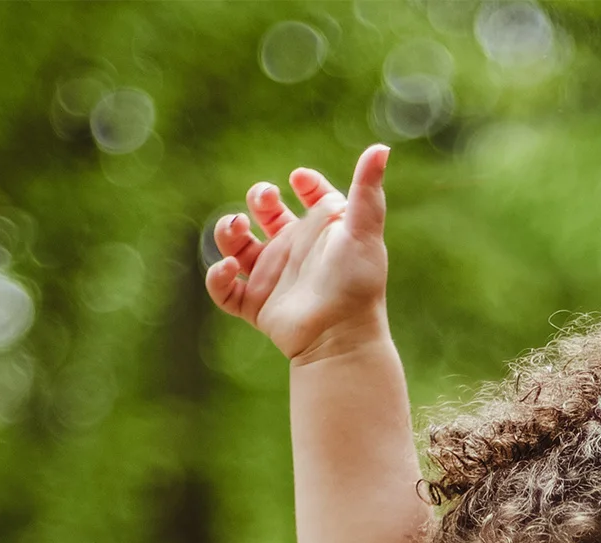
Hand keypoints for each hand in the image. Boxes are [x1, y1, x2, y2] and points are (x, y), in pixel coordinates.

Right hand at [205, 144, 390, 361]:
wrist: (341, 337)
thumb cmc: (356, 284)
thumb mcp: (362, 232)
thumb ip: (366, 190)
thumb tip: (382, 147)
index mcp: (322, 233)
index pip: (313, 197)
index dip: (306, 183)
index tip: (299, 179)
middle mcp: (297, 252)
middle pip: (267, 214)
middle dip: (258, 199)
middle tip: (265, 199)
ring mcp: (274, 279)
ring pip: (238, 246)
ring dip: (227, 231)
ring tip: (238, 228)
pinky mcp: (257, 306)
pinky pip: (223, 289)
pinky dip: (218, 276)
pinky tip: (233, 267)